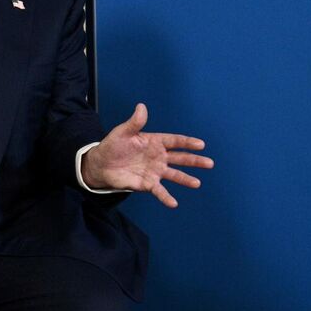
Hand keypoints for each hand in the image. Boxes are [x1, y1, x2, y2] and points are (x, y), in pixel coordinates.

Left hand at [80, 103, 212, 206]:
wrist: (100, 165)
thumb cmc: (112, 146)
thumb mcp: (122, 132)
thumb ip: (135, 122)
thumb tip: (141, 106)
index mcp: (155, 142)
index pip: (175, 141)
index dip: (187, 143)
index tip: (201, 144)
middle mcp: (158, 157)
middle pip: (180, 158)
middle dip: (195, 161)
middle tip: (210, 163)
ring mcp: (154, 171)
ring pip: (174, 175)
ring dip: (185, 179)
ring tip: (197, 183)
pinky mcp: (147, 184)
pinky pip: (159, 191)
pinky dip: (166, 197)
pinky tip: (174, 203)